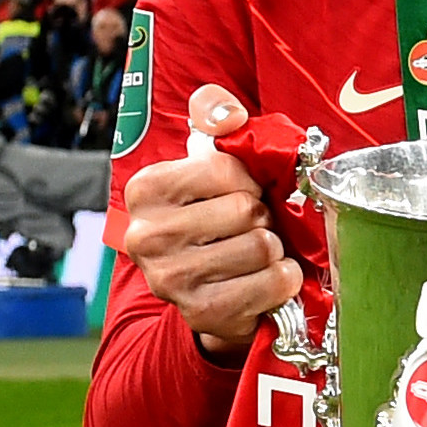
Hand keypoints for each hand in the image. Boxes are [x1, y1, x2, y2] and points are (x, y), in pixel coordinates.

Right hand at [121, 83, 301, 357]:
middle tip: (249, 228)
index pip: (225, 169)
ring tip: (255, 253)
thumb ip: (214, 115)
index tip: (239, 192)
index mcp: (145, 189)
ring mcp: (171, 279)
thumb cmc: (212, 212)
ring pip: (261, 247)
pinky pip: (270, 284)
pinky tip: (267, 278)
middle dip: (261, 217)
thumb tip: (227, 114)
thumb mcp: (207, 157)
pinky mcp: (201, 313)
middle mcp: (147, 236)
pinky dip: (282, 280)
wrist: (203, 287)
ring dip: (272, 250)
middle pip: (246, 211)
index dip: (248, 180)